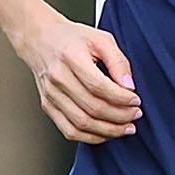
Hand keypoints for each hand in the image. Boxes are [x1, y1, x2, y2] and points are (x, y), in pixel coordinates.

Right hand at [18, 14, 139, 143]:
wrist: (39, 39)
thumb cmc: (70, 38)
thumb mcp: (100, 39)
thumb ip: (118, 61)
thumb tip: (129, 86)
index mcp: (71, 57)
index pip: (99, 86)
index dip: (121, 98)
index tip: (136, 100)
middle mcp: (58, 77)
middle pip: (92, 107)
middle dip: (120, 116)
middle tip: (135, 114)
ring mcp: (51, 94)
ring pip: (82, 123)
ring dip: (108, 130)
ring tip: (125, 127)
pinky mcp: (48, 105)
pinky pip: (69, 130)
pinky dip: (90, 137)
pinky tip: (105, 133)